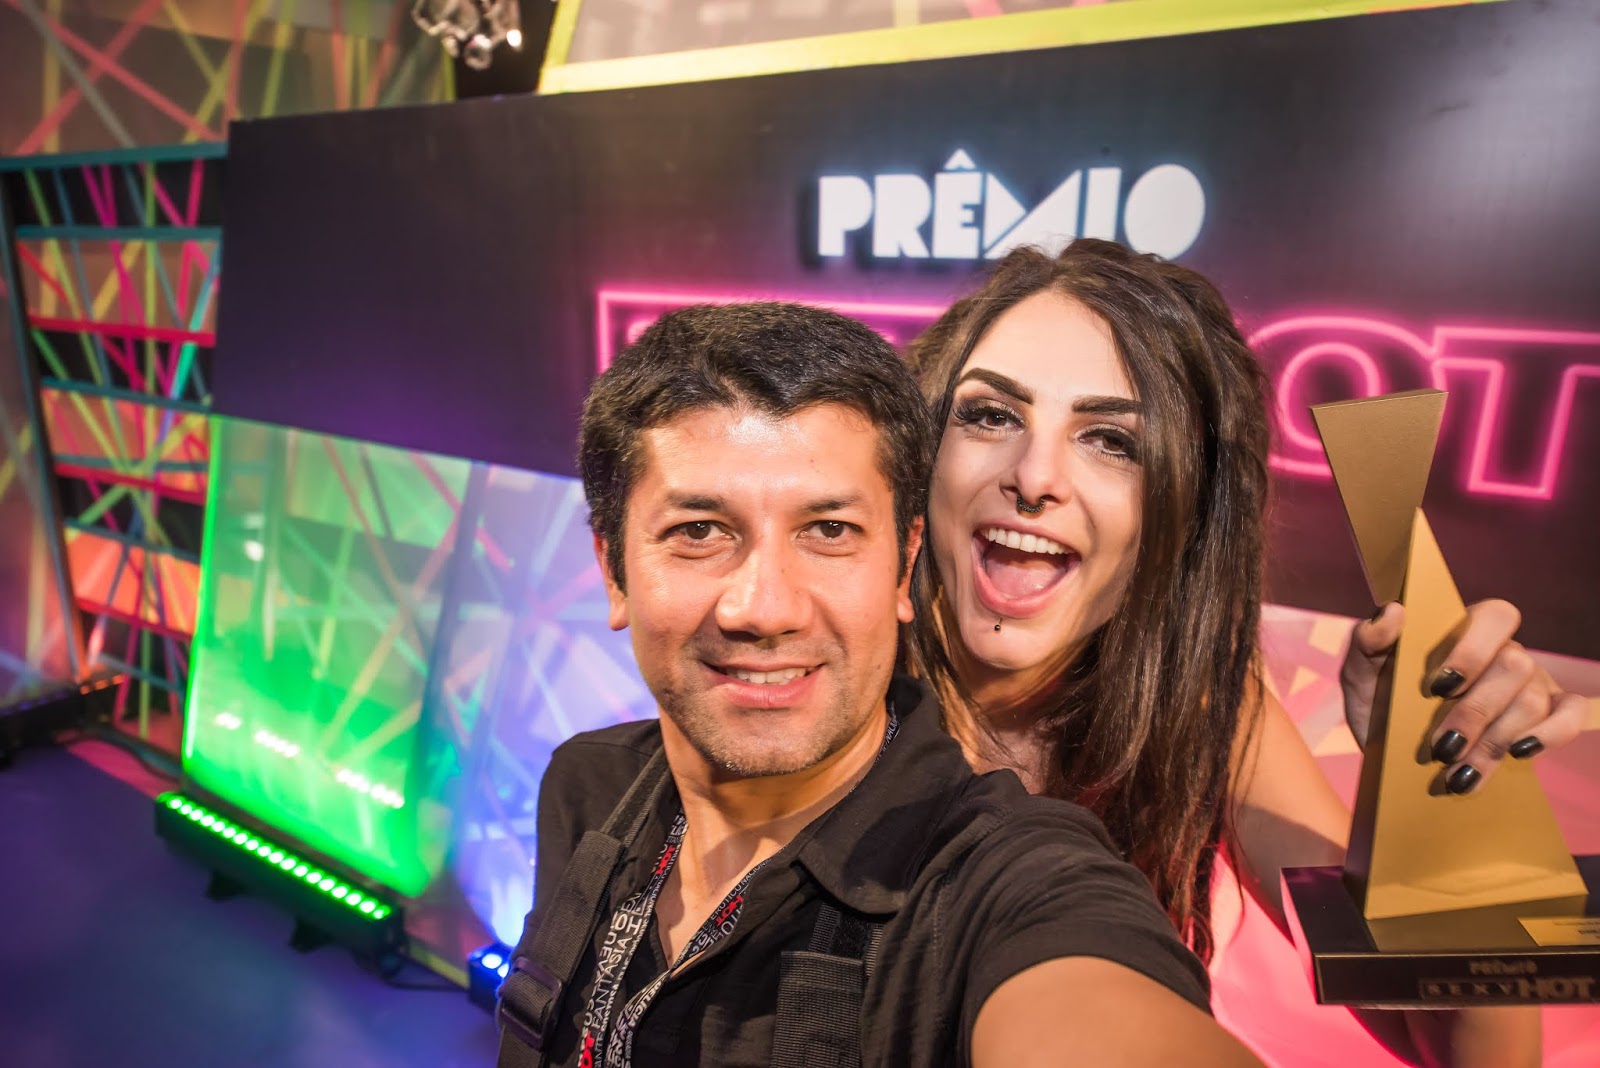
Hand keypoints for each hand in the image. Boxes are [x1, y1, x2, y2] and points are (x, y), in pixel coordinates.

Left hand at [1339, 599, 1585, 792]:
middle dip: (1476, 712)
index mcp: (1463, 630)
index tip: (1437, 688)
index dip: (1473, 650)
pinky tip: (1519, 754)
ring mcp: (1530, 683)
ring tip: (1457, 772)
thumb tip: (1394, 612)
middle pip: (1514, 666)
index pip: (1495, 616)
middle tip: (1441, 747)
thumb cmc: (1379, 703)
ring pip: (1532, 702)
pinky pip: (1571, 714)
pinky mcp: (1548, 715)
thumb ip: (1369, 640)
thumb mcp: (1361, 674)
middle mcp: (1504, 652)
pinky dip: (1552, 734)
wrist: (1392, 753)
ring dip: (1494, 742)